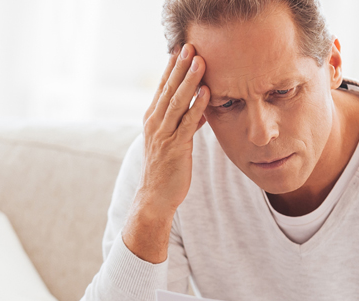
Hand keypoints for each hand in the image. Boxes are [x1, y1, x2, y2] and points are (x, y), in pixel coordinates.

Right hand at [122, 43, 210, 262]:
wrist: (155, 197)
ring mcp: (164, 135)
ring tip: (199, 60)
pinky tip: (206, 92)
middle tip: (190, 45)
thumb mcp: (173, 141)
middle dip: (179, 66)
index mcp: (152, 119)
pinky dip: (197, 106)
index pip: (162, 88)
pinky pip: (187, 123)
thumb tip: (200, 108)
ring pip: (177, 102)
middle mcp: (155, 123)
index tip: (180, 49)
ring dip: (189, 80)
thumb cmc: (165, 170)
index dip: (171, 68)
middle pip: (168, 89)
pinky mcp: (175, 148)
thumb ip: (185, 122)